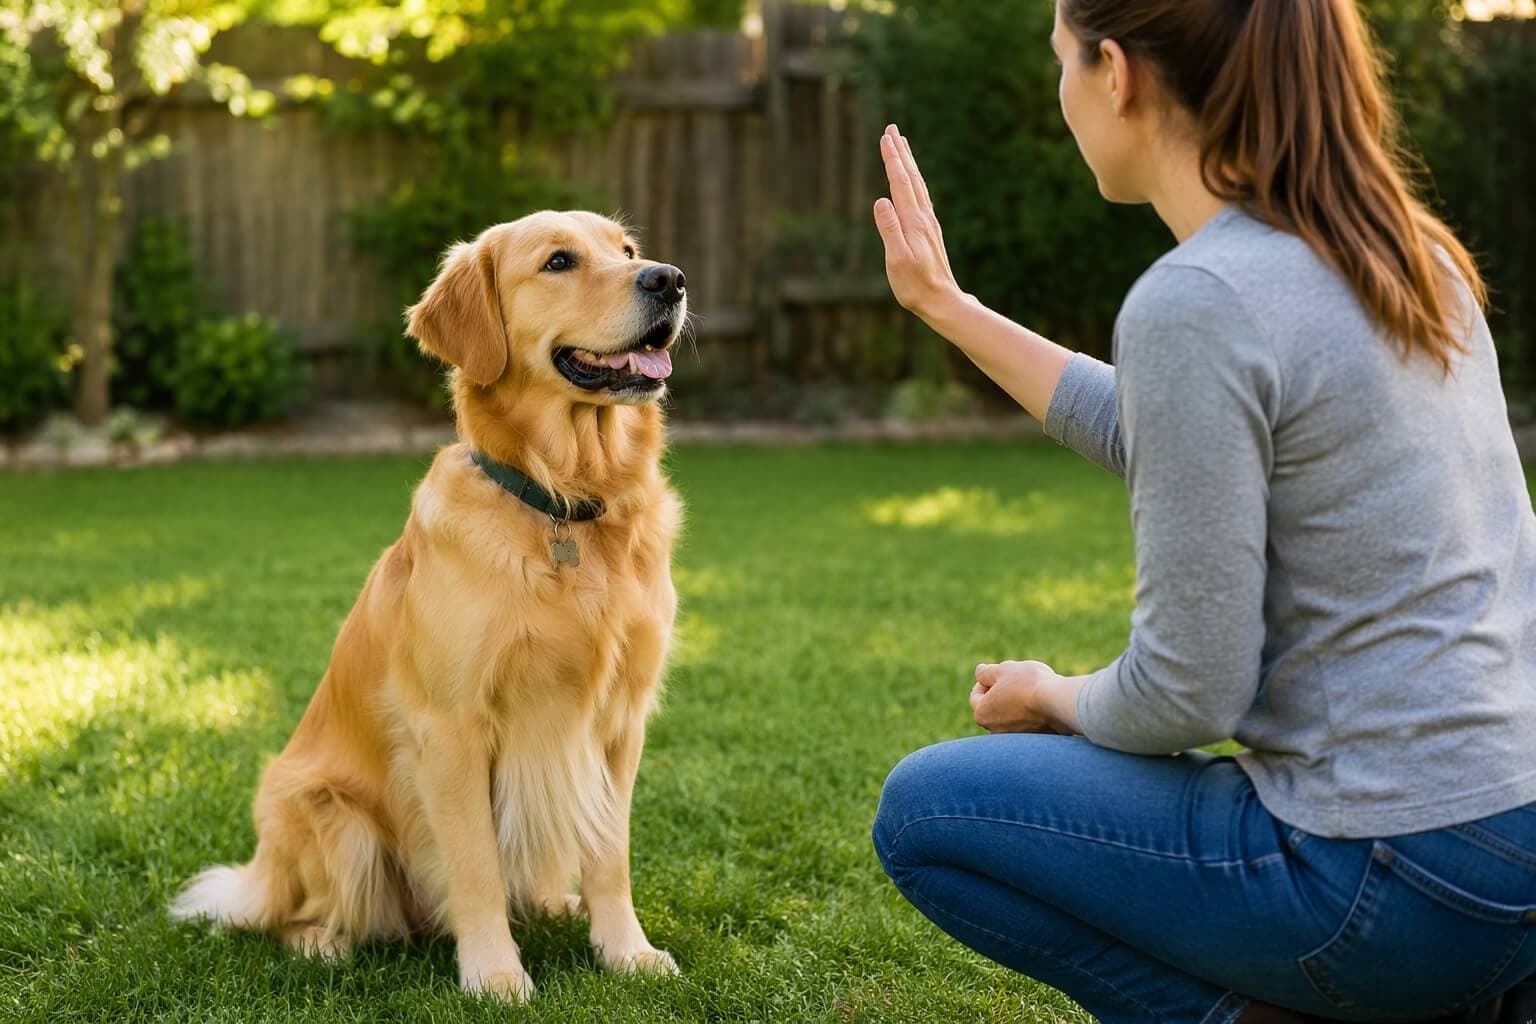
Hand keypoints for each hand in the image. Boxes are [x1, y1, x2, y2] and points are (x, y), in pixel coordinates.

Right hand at [874, 124, 965, 320]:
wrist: (943, 301)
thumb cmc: (915, 285)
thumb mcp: (897, 260)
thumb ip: (889, 229)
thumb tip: (880, 200)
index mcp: (913, 221)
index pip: (900, 182)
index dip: (892, 158)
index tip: (885, 136)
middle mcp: (923, 217)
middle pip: (911, 177)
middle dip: (900, 152)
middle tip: (892, 129)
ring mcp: (928, 224)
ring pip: (918, 185)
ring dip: (909, 163)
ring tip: (902, 146)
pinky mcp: (929, 232)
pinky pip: (921, 197)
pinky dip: (914, 181)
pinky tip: (913, 182)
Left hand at [970, 661, 1076, 734]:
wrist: (1058, 702)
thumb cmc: (1028, 683)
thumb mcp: (1003, 670)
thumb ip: (986, 672)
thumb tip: (980, 674)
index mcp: (982, 714)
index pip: (976, 695)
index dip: (985, 681)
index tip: (999, 673)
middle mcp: (995, 731)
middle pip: (995, 707)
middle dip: (1003, 692)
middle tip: (1017, 680)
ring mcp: (1015, 739)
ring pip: (1012, 717)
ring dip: (1018, 704)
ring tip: (1034, 690)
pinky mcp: (1034, 742)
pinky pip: (1029, 725)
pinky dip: (1033, 715)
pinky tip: (1044, 703)